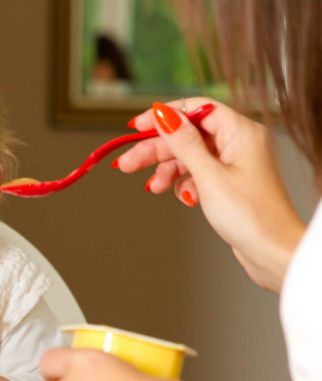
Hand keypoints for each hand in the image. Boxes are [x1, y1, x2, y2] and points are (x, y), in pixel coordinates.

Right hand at [116, 98, 305, 291]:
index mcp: (241, 132)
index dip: (165, 116)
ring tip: (152, 187)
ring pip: (188, 157)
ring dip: (167, 171)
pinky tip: (182, 197)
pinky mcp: (227, 183)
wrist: (271, 251)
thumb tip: (165, 115)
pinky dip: (183, 184)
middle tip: (128, 162)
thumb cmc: (252, 215)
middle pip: (187, 136)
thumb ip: (185, 143)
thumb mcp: (210, 176)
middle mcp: (238, 143)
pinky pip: (196, 174)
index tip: (138, 125)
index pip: (196, 109)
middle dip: (156, 150)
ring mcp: (232, 164)